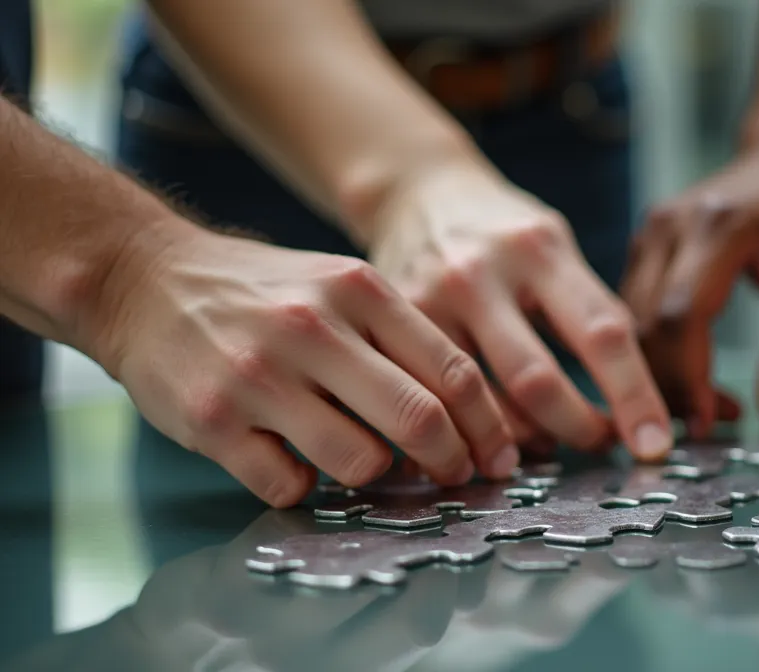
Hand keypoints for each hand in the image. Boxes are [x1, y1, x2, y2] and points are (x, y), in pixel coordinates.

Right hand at [96, 226, 513, 505]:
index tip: (498, 457)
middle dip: (451, 462)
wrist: (143, 278)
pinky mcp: (213, 421)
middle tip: (455, 478)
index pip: (453, 371)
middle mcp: (313, 328)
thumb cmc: (263, 293)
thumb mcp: (341, 286)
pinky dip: (303, 487)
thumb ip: (401, 338)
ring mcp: (260, 376)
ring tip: (360, 460)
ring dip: (373, 476)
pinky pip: (289, 485)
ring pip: (360, 461)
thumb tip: (472, 418)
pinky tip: (293, 462)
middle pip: (419, 420)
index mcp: (359, 290)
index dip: (488, 427)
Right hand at [367, 162, 671, 460]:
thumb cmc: (505, 234)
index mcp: (542, 250)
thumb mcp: (557, 249)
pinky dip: (471, 430)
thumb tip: (634, 399)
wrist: (417, 192)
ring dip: (522, 441)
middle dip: (575, 429)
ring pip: (479, 401)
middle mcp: (483, 272)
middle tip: (598, 443)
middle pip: (536, 381)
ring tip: (547, 445)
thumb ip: (592, 311)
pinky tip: (491, 437)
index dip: (633, 396)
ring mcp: (431, 298)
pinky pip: (437, 398)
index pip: (601, 333)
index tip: (654, 443)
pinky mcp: (393, 328)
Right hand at [624, 130, 758, 434]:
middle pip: (642, 326)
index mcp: (720, 227)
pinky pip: (633, 314)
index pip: (680, 314)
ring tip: (710, 409)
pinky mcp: (642, 247)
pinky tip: (695, 380)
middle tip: (708, 430)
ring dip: (660, 377)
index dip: (686, 377)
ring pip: (629, 326)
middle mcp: (671, 226)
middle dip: (667, 388)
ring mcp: (649, 233)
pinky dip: (656, 356)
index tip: (708, 424)